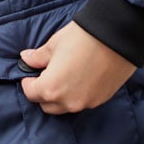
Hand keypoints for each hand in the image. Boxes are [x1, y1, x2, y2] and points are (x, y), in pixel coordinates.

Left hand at [19, 21, 135, 113]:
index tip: (30, 73)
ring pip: (65, 106)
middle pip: (47, 105)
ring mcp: (86, 103)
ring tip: (64, 75)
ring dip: (60, 95)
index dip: (28, 82)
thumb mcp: (54, 44)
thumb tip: (26, 59)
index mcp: (51, 88)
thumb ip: (38, 57)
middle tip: (46, 73)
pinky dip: (77, 94)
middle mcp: (68, 102)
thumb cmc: (82, 38)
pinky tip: (80, 77)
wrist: (117, 37)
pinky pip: (82, 102)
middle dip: (43, 91)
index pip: (31, 94)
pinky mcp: (101, 100)